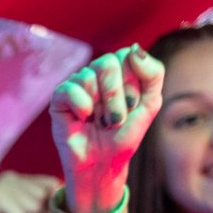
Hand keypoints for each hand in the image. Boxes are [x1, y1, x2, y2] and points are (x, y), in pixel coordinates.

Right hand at [49, 46, 165, 212]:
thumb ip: (153, 73)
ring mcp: (77, 83)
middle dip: (117, 96)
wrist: (104, 164)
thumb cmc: (125, 135)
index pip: (127, 56)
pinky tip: (84, 119)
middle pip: (108, 63)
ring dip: (101, 107)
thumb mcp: (150, 105)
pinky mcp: (59, 98)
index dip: (133, 83)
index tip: (133, 106)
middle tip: (116, 119)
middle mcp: (96, 72)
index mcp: (119, 70)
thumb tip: (134, 48)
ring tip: (100, 123)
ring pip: (89, 76)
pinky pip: (70, 89)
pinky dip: (82, 106)